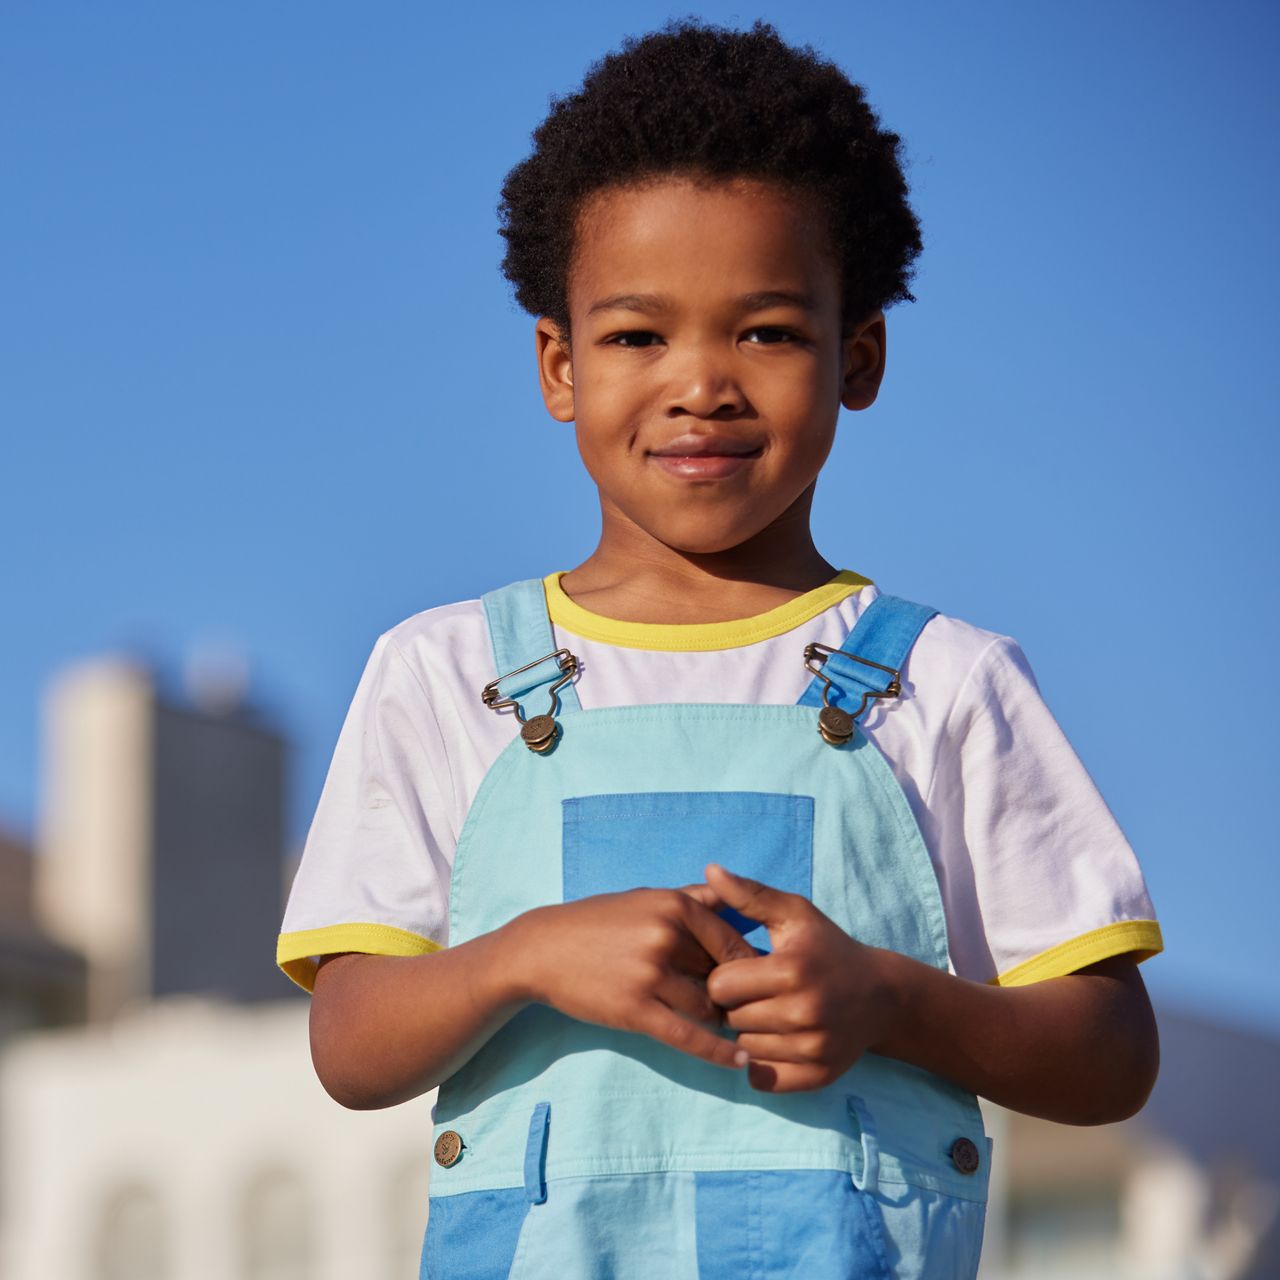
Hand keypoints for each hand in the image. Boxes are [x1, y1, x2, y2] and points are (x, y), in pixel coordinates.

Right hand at [514, 888, 756, 1070]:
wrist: (543, 950)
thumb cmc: (598, 921)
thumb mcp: (646, 897)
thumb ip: (693, 898)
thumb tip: (738, 894)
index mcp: (674, 906)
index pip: (732, 941)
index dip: (750, 966)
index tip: (762, 981)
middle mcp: (666, 937)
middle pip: (723, 974)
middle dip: (738, 995)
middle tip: (755, 1010)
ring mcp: (650, 975)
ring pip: (708, 1006)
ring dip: (722, 1019)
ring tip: (734, 1028)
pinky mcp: (635, 1010)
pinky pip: (687, 1036)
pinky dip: (717, 1051)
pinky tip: (739, 1060)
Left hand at [701, 864, 897, 1092]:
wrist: (881, 995)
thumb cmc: (827, 948)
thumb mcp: (794, 914)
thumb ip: (749, 894)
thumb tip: (710, 868)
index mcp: (791, 969)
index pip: (720, 985)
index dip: (724, 977)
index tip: (742, 971)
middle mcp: (803, 1011)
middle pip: (730, 1019)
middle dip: (735, 1006)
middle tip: (756, 994)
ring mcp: (812, 1048)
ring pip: (744, 1049)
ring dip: (749, 1033)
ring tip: (769, 1014)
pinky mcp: (818, 1076)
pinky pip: (762, 1079)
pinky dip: (762, 1063)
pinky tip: (776, 1040)